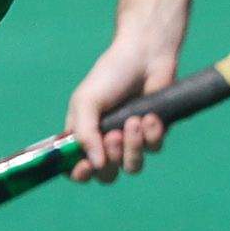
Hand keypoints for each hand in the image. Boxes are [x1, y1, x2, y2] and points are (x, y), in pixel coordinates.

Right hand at [65, 31, 182, 180]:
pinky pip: (153, 149)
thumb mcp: (87, 100)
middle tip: (114, 136)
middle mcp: (106, 142)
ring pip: (132, 166)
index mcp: (84, 134)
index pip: (76, 168)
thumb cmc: (111, 74)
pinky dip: (152, 133)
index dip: (80, 174)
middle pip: (107, 175)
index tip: (87, 167)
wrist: (146, 55)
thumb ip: (85, 133)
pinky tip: (150, 115)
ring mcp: (131, 140)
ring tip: (134, 122)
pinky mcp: (154, 134)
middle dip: (112, 160)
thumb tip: (95, 165)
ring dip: (133, 147)